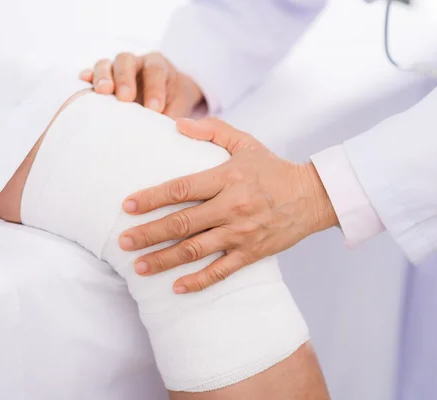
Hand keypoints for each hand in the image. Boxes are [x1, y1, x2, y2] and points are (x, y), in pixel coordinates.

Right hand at [80, 52, 203, 117]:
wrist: (164, 99)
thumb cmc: (173, 102)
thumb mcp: (179, 106)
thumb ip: (174, 115)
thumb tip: (171, 133)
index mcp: (156, 64)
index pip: (154, 70)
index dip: (154, 88)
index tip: (155, 110)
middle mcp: (134, 62)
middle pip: (126, 61)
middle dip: (125, 79)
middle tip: (126, 98)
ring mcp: (114, 69)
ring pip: (105, 64)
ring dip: (103, 77)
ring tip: (102, 92)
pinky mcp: (100, 80)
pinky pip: (90, 74)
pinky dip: (87, 78)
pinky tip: (83, 83)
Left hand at [118, 118, 338, 292]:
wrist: (313, 196)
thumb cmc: (274, 168)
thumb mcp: (245, 142)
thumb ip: (212, 131)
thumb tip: (177, 124)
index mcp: (227, 178)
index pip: (182, 189)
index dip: (152, 198)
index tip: (128, 206)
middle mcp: (232, 207)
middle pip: (182, 223)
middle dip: (149, 234)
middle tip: (123, 242)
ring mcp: (241, 233)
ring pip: (196, 250)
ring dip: (164, 260)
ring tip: (139, 267)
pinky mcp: (252, 253)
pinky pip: (221, 271)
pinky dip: (198, 281)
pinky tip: (177, 287)